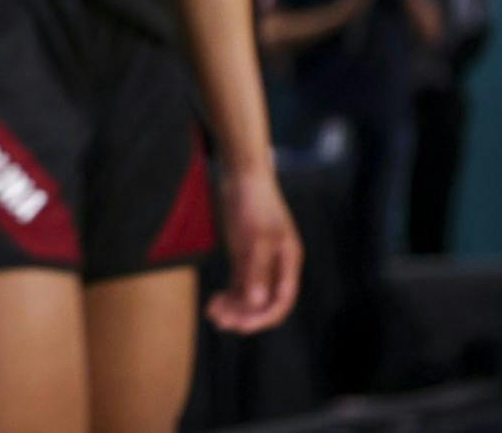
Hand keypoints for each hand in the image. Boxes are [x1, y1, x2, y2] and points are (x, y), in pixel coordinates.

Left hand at [207, 166, 301, 333]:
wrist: (242, 175)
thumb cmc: (253, 203)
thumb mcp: (255, 237)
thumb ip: (257, 270)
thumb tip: (257, 302)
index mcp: (288, 261)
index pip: (282, 300)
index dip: (264, 316)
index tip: (242, 326)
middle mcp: (276, 265)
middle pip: (264, 301)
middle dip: (244, 314)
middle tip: (221, 322)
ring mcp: (259, 260)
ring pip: (249, 294)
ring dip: (233, 307)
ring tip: (213, 315)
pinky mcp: (244, 255)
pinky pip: (239, 283)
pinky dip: (228, 295)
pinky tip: (214, 303)